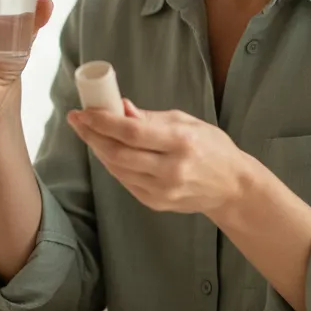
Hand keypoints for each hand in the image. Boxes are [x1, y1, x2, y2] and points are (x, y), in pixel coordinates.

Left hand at [68, 101, 246, 218]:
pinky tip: (106, 150)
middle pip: (118, 153)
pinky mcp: (156, 203)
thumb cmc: (210, 147)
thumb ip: (149, 118)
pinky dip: (111, 163)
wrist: (233, 187)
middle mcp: (172, 169)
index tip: (83, 111)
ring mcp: (163, 190)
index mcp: (181, 142)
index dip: (102, 122)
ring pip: (117, 168)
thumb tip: (119, 106)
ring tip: (88, 131)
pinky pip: (124, 180)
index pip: (132, 133)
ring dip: (98, 148)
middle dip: (91, 135)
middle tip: (76, 120)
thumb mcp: (185, 122)